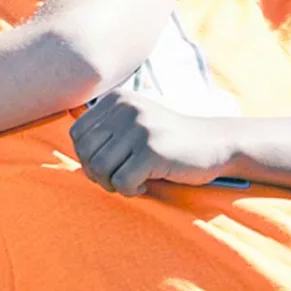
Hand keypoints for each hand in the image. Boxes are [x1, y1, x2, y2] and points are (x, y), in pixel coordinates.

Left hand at [69, 91, 233, 195]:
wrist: (215, 143)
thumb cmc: (167, 140)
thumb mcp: (133, 123)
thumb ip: (104, 131)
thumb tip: (75, 155)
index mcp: (115, 99)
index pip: (77, 134)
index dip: (86, 157)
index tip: (108, 166)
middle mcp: (124, 108)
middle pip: (85, 153)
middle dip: (97, 174)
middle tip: (118, 180)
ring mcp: (139, 128)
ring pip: (99, 169)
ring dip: (112, 184)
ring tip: (131, 183)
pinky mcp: (152, 150)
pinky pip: (121, 182)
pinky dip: (130, 191)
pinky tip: (144, 186)